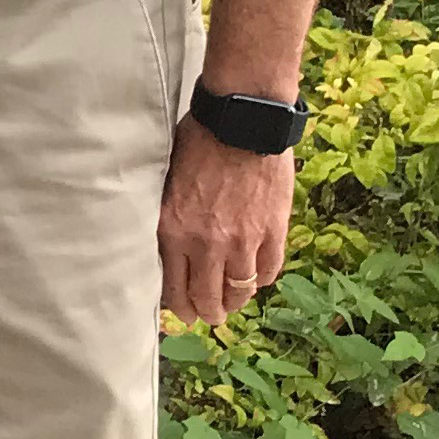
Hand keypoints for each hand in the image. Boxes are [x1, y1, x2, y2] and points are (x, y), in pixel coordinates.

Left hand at [159, 116, 293, 322]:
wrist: (241, 122)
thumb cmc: (197, 142)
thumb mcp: (164, 181)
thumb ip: (167, 217)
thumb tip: (165, 245)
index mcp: (172, 230)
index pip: (172, 287)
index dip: (179, 306)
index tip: (183, 313)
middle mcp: (205, 243)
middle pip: (206, 297)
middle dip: (207, 313)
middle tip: (209, 317)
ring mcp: (243, 240)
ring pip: (239, 290)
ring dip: (235, 302)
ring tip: (232, 305)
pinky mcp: (273, 231)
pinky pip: (268, 271)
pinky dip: (262, 279)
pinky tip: (256, 279)